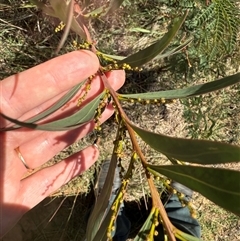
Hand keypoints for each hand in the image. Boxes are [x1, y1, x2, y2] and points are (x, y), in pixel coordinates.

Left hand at [0, 50, 124, 236]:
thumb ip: (2, 105)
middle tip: (114, 80)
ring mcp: (14, 169)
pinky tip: (95, 152)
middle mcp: (5, 139)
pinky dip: (75, 166)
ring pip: (56, 141)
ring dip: (86, 125)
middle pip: (52, 113)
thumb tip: (18, 83)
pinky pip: (52, 179)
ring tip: (111, 108)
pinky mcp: (21, 197)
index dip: (61, 74)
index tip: (92, 62)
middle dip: (85, 95)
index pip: (29, 89)